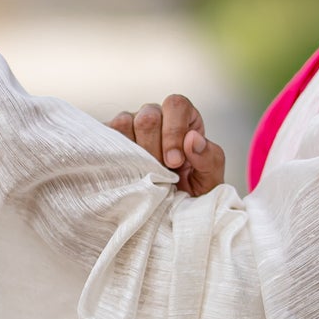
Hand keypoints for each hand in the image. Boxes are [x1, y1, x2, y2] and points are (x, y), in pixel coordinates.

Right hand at [108, 94, 224, 196]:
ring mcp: (132, 125)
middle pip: (149, 116)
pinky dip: (116, 155)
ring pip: (125, 123)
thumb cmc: (193, 193)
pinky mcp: (113, 139)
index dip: (174, 132)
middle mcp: (157, 116)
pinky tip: (128, 173)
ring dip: (135, 154)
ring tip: (145, 174)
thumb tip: (193, 138)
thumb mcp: (210, 180)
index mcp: (184, 118)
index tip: (175, 163)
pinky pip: (107, 135)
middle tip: (161, 174)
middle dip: (154, 150)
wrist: (169, 213)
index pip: (176, 105)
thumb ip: (209, 158)